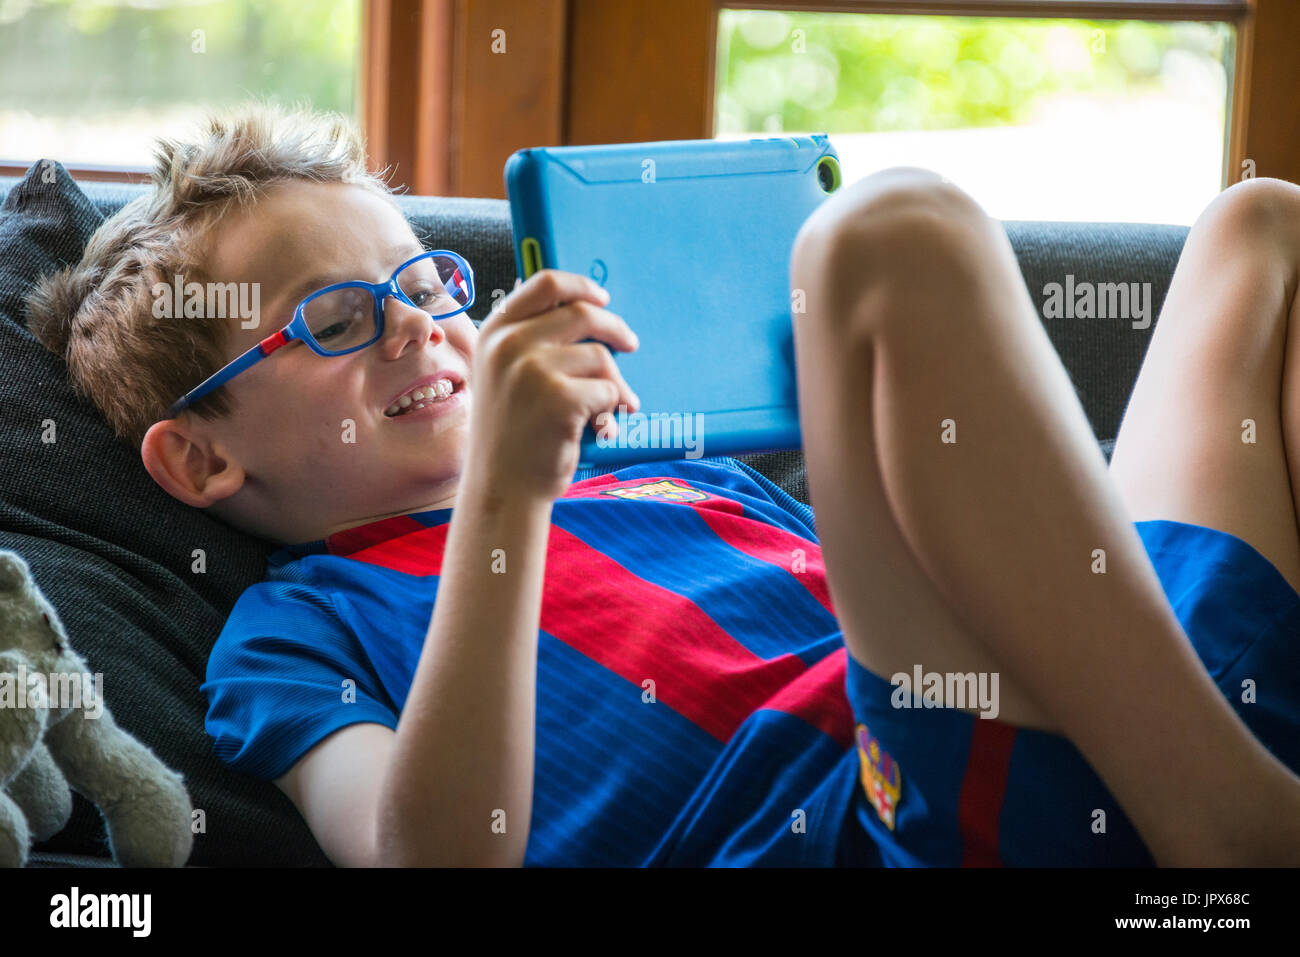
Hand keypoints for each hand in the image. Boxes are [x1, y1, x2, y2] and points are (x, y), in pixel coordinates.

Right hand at [464, 270, 639, 502]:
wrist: (502, 489)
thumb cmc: (511, 436)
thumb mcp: (503, 377)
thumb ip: (531, 343)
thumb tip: (589, 312)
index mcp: (494, 333)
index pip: (546, 284)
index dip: (581, 287)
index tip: (602, 298)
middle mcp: (509, 345)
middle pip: (583, 313)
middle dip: (615, 329)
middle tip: (630, 344)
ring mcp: (532, 371)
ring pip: (600, 357)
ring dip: (615, 383)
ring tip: (611, 408)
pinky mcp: (560, 399)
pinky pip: (608, 391)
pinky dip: (612, 410)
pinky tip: (599, 428)